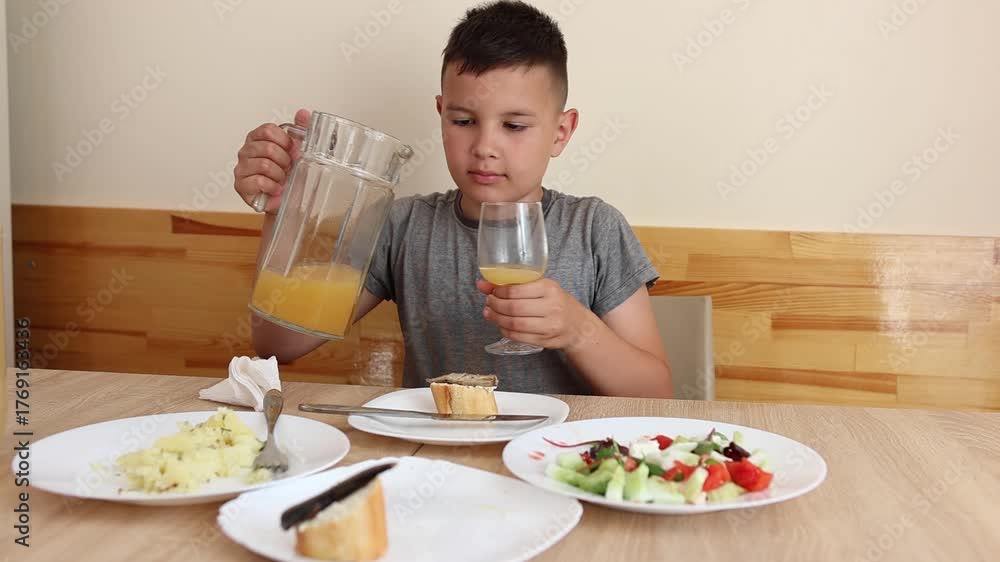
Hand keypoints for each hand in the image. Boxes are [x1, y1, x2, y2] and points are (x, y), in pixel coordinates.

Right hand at [234, 108, 309, 213]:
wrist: (287, 200)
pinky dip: (273, 186)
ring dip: (279, 175)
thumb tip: (303, 113)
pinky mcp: (241, 185)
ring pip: (264, 165)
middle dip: (284, 161)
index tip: (291, 150)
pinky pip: (259, 181)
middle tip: (287, 169)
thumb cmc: (290, 175)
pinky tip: (275, 189)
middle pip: (267, 147)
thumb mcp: (299, 150)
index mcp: (257, 138)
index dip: (285, 141)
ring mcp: (241, 167)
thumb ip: (301, 130)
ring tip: (281, 180)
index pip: (268, 130)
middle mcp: (246, 151)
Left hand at [476, 278, 595, 349]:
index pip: (516, 290)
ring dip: (497, 319)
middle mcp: (551, 307)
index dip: (499, 292)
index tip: (491, 291)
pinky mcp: (545, 340)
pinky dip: (505, 330)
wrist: (578, 325)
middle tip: (488, 303)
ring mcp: (549, 326)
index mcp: (549, 288)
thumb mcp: (541, 288)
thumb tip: (482, 284)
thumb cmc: (556, 302)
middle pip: (514, 308)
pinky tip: (500, 325)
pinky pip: (518, 336)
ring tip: (489, 313)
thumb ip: (514, 285)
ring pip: (515, 324)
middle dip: (495, 306)